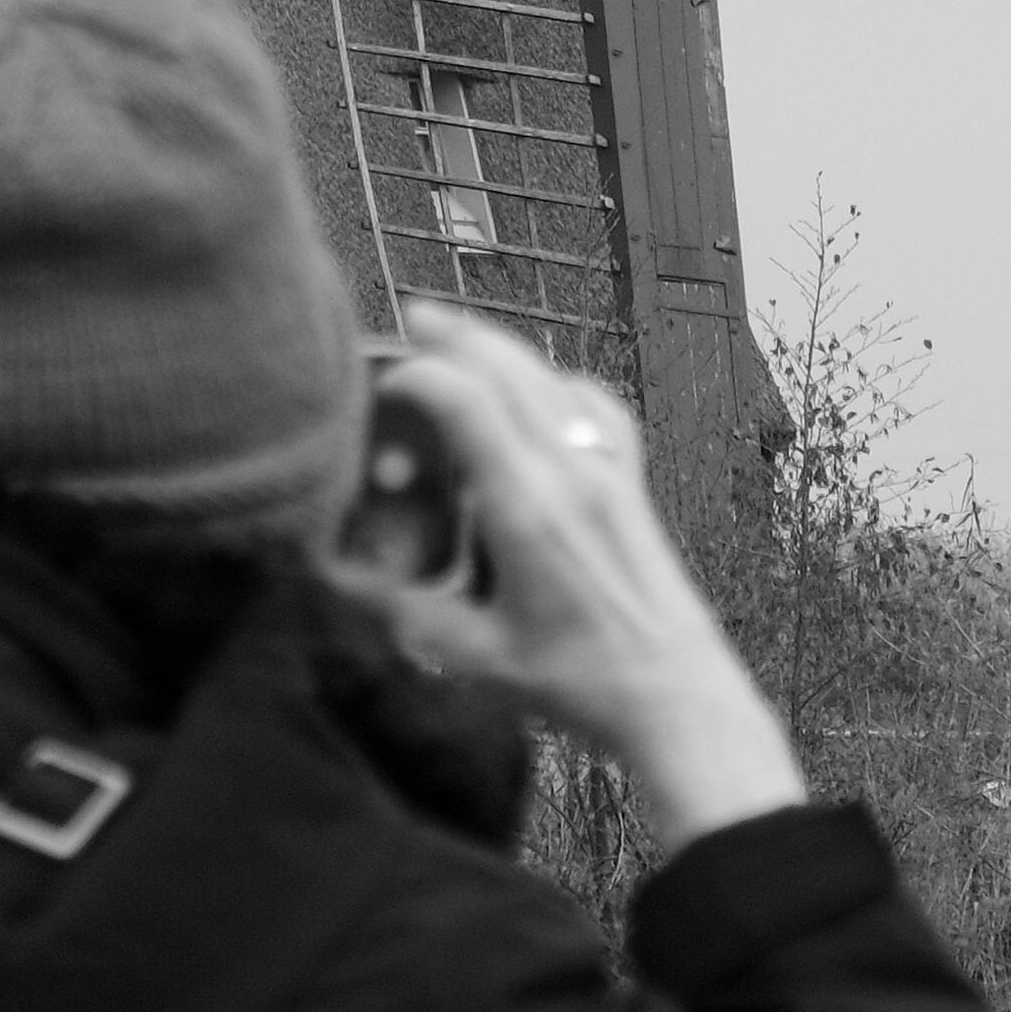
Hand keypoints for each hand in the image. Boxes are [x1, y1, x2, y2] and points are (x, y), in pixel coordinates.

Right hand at [349, 309, 805, 863]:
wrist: (671, 693)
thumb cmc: (578, 682)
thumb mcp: (474, 656)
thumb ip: (402, 612)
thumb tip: (339, 580)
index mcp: (527, 507)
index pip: (466, 400)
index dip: (417, 374)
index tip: (382, 381)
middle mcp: (570, 471)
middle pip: (509, 367)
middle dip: (457, 335)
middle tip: (412, 318)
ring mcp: (607, 469)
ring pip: (550, 376)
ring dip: (502, 350)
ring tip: (461, 338)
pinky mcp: (630, 480)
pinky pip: (592, 403)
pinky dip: (555, 380)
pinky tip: (538, 388)